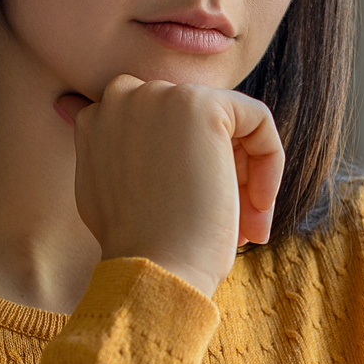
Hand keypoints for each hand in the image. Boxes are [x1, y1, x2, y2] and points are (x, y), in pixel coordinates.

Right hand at [57, 76, 284, 296]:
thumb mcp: (103, 191)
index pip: (161, 130)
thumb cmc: (136, 247)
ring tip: (246, 228)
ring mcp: (160, 95)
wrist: (152, 268)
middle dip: (219, 173)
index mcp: (96, 119)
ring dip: (244, 177)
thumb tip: (95, 117)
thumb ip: (107, 150)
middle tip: (230, 226)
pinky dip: (269, 162)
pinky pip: (256, 120)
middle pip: (195, 126)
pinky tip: (257, 206)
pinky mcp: (202, 104)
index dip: (185, 170)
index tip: (194, 214)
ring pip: (229, 126)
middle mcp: (122, 97)